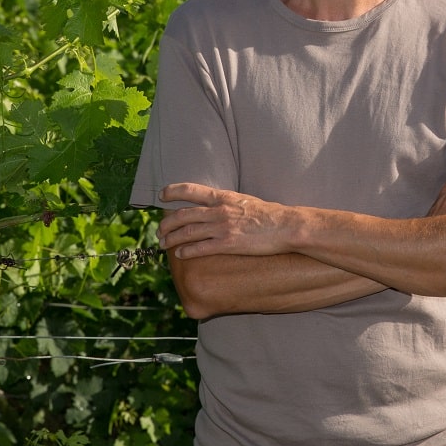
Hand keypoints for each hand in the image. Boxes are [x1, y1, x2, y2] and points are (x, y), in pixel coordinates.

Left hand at [157, 183, 293, 258]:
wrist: (285, 226)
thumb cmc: (270, 215)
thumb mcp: (245, 201)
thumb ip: (228, 203)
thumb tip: (217, 207)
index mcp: (223, 197)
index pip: (191, 190)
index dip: (173, 192)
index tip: (162, 195)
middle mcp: (219, 210)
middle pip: (183, 215)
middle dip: (167, 223)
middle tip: (159, 230)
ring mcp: (222, 227)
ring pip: (187, 232)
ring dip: (172, 239)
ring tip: (163, 244)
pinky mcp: (228, 244)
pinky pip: (200, 248)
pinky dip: (186, 251)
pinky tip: (180, 255)